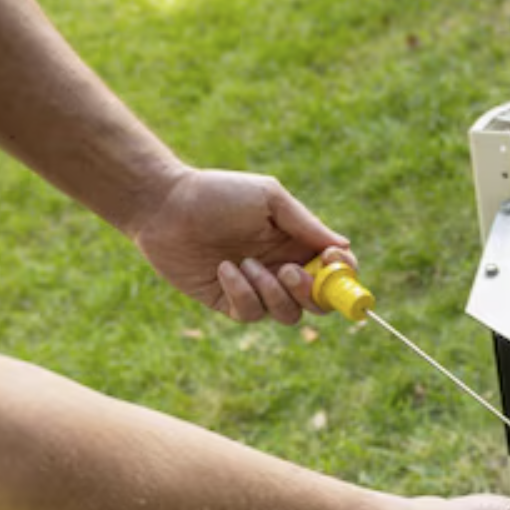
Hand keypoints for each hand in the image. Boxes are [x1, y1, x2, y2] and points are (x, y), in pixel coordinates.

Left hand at [131, 167, 357, 324]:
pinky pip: (250, 314)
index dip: (343, 276)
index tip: (334, 263)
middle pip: (318, 304)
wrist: (165, 205)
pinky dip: (242, 294)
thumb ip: (307, 225)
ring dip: (272, 292)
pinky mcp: (228, 302)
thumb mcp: (268, 199)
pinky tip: (224, 268)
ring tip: (248, 263)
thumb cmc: (218, 194)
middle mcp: (281, 270)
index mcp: (297, 244)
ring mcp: (256, 289)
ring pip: (287, 315)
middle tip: (290, 272)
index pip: (334, 273)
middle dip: (310, 293)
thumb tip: (345, 247)